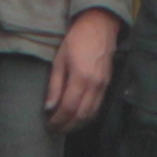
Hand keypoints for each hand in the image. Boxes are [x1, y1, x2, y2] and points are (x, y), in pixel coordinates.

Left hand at [44, 8, 120, 131]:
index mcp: (81, 77)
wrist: (99, 27)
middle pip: (81, 115)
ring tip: (64, 126)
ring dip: (77, 124)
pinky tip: (77, 117)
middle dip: (67, 126)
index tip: (49, 125)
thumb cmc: (76, 40)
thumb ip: (55, 85)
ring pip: (91, 114)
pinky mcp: (107, 85)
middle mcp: (95, 85)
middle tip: (55, 130)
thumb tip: (49, 108)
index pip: (69, 108)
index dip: (58, 120)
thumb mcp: (59, 60)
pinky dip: (87, 116)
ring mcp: (104, 86)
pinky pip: (97, 107)